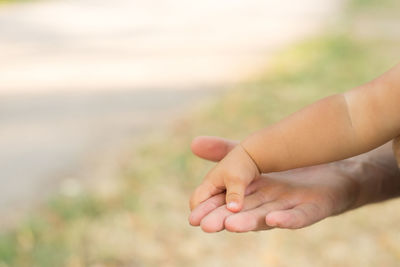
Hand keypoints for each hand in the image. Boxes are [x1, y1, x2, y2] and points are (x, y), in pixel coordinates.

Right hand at [189, 136, 358, 231]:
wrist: (336, 166)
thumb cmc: (292, 167)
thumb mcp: (255, 154)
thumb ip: (226, 152)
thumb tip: (193, 143)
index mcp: (252, 192)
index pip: (225, 202)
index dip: (211, 209)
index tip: (192, 216)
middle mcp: (267, 203)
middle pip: (242, 213)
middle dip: (224, 220)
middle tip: (204, 226)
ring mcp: (290, 206)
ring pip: (267, 217)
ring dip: (249, 222)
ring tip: (230, 225)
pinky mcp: (314, 208)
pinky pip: (301, 217)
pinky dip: (288, 220)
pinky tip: (274, 220)